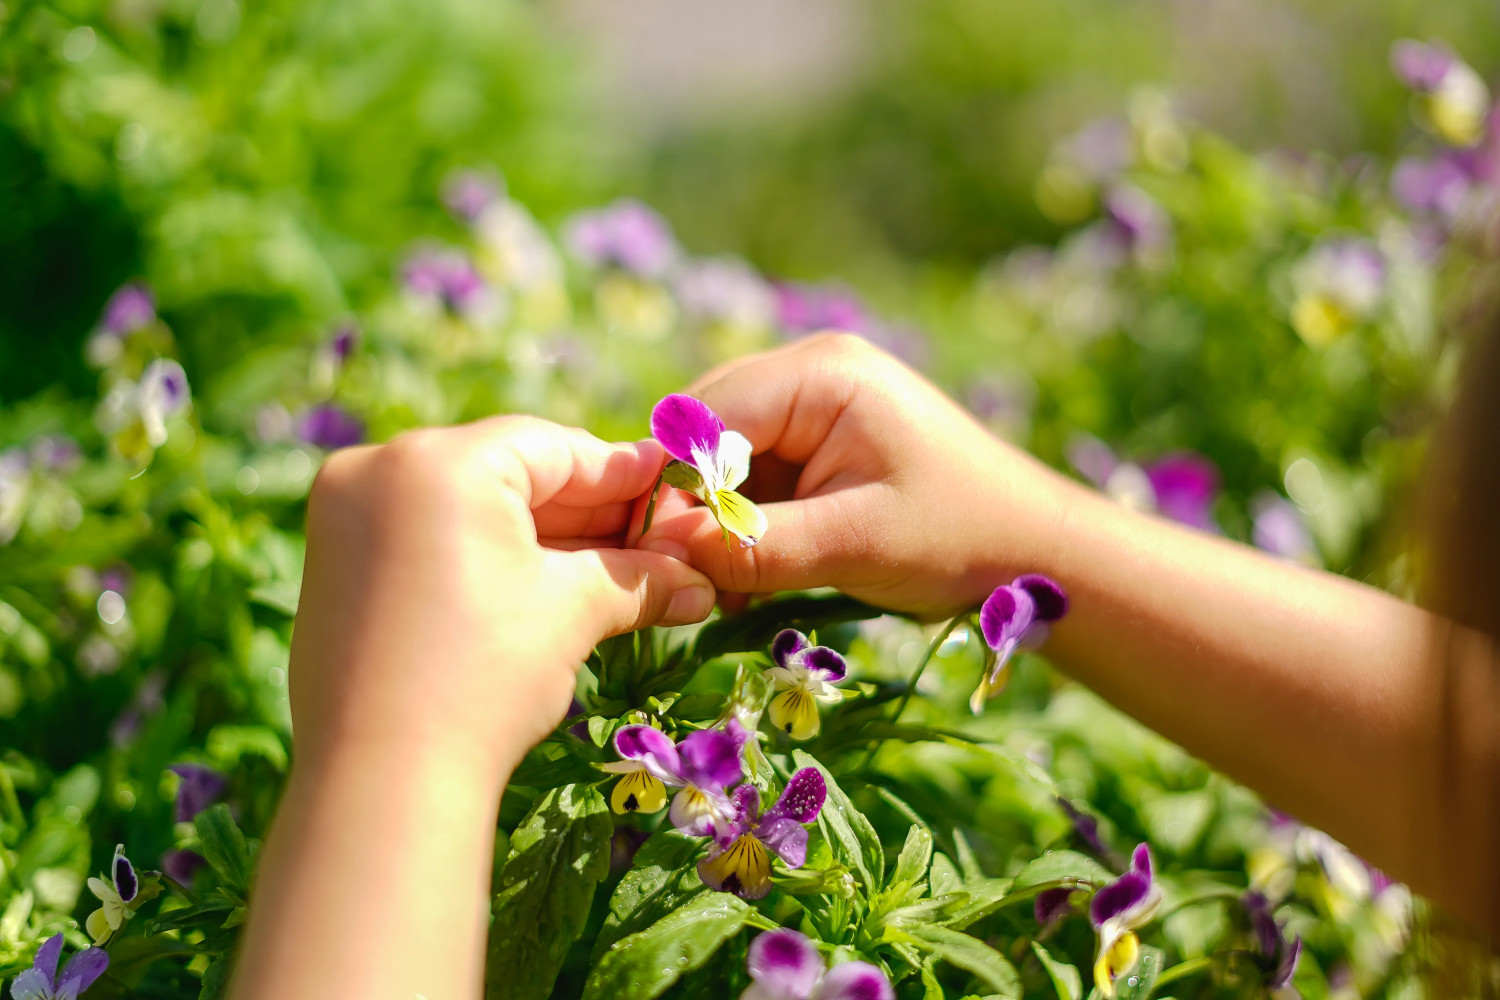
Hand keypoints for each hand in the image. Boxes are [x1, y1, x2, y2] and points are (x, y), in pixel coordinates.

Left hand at [290, 416, 717, 778]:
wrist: (381, 785)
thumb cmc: (483, 679)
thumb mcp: (573, 611)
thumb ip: (638, 578)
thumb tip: (698, 581)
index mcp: (438, 460)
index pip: (553, 447)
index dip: (623, 474)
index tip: (673, 489)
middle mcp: (379, 469)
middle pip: (508, 475)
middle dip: (588, 515)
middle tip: (657, 543)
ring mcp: (346, 519)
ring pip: (469, 509)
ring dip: (543, 541)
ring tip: (618, 574)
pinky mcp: (334, 567)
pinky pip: (428, 539)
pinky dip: (487, 559)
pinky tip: (547, 589)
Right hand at [637, 333, 1074, 617]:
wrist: (1036, 550)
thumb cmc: (961, 537)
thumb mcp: (853, 544)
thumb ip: (754, 544)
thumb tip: (659, 549)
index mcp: (819, 373)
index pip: (704, 416)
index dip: (670, 485)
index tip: (648, 556)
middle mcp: (809, 372)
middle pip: (704, 433)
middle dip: (689, 504)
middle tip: (681, 578)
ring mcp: (815, 406)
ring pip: (723, 461)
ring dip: (715, 521)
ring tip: (718, 585)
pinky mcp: (821, 443)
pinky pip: (755, 478)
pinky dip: (743, 525)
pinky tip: (748, 576)